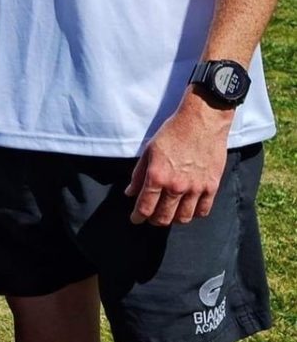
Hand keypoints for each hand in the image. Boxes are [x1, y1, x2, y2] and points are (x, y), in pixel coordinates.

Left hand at [125, 91, 232, 225]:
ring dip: (173, 219)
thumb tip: (130, 193)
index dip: (138, 216)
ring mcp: (195, 188)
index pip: (145, 207)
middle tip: (151, 217)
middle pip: (163, 217)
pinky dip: (194, 214)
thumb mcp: (149, 150)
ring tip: (169, 214)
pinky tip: (188, 209)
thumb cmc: (172, 132)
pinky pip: (203, 211)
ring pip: (183, 218)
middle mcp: (176, 186)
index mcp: (157, 176)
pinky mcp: (211, 186)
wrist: (201, 121)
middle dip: (154, 220)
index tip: (136, 219)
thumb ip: (138, 174)